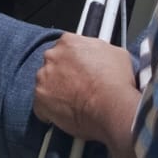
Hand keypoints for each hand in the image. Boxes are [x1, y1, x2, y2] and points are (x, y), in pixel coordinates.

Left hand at [31, 33, 140, 149]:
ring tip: (73, 104)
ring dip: (55, 92)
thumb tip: (99, 56)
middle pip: (52, 64)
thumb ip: (99, 50)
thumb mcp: (115, 53)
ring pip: (45, 84)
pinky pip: (41, 107)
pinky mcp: (40, 100)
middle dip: (62, 75)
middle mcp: (52, 56)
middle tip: (77, 88)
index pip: (64, 48)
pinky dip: (50, 112)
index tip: (79, 70)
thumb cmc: (116, 82)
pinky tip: (66, 115)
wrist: (113, 106)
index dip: (73, 61)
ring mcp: (44, 78)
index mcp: (68, 42)